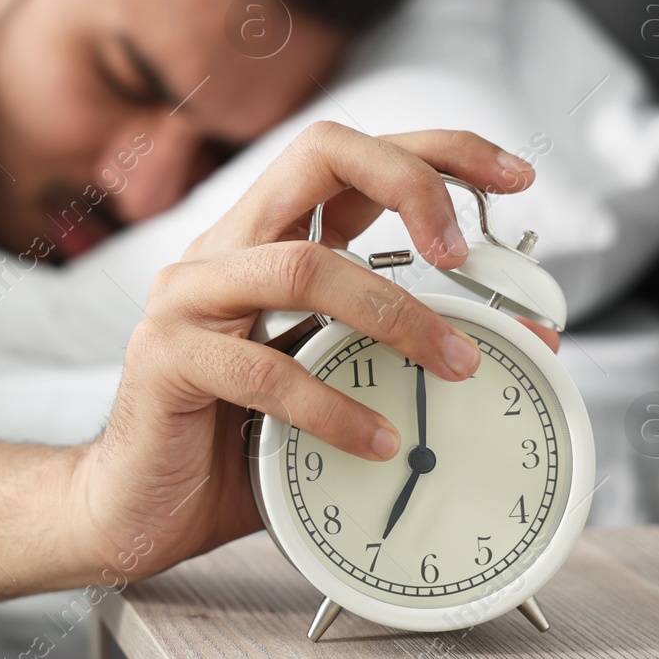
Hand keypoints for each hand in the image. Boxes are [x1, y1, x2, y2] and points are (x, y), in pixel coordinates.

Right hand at [67, 122, 559, 581]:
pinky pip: (264, 370)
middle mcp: (223, 251)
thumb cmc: (235, 445)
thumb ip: (399, 352)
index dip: (434, 150)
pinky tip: (373, 439)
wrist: (135, 509)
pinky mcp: (165, 359)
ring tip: (454, 366)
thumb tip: (522, 338)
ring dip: (396, 313)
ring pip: (303, 265)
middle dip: (412, 182)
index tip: (512, 177)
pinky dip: (333, 406)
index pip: (347, 156)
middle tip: (465, 252)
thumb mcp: (332, 383)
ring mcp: (186, 298)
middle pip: (317, 156)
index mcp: (263, 242)